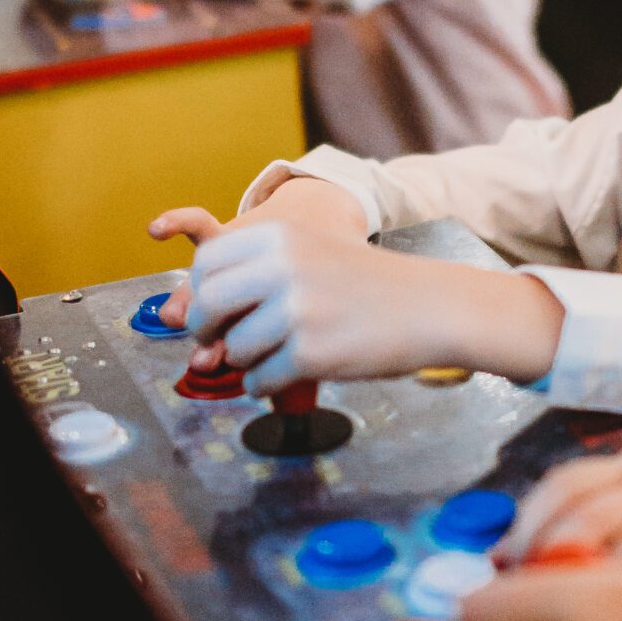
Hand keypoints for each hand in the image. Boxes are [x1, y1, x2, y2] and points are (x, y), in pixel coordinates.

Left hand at [146, 190, 371, 366]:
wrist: (428, 306)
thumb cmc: (366, 284)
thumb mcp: (310, 251)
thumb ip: (256, 271)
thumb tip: (193, 315)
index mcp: (279, 234)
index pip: (207, 263)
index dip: (200, 291)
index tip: (213, 308)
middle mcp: (283, 267)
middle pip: (207, 305)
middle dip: (205, 330)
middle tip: (217, 344)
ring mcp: (296, 310)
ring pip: (234, 349)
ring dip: (245, 361)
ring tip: (272, 357)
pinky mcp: (310, 353)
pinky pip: (260, 380)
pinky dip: (265, 385)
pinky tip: (284, 376)